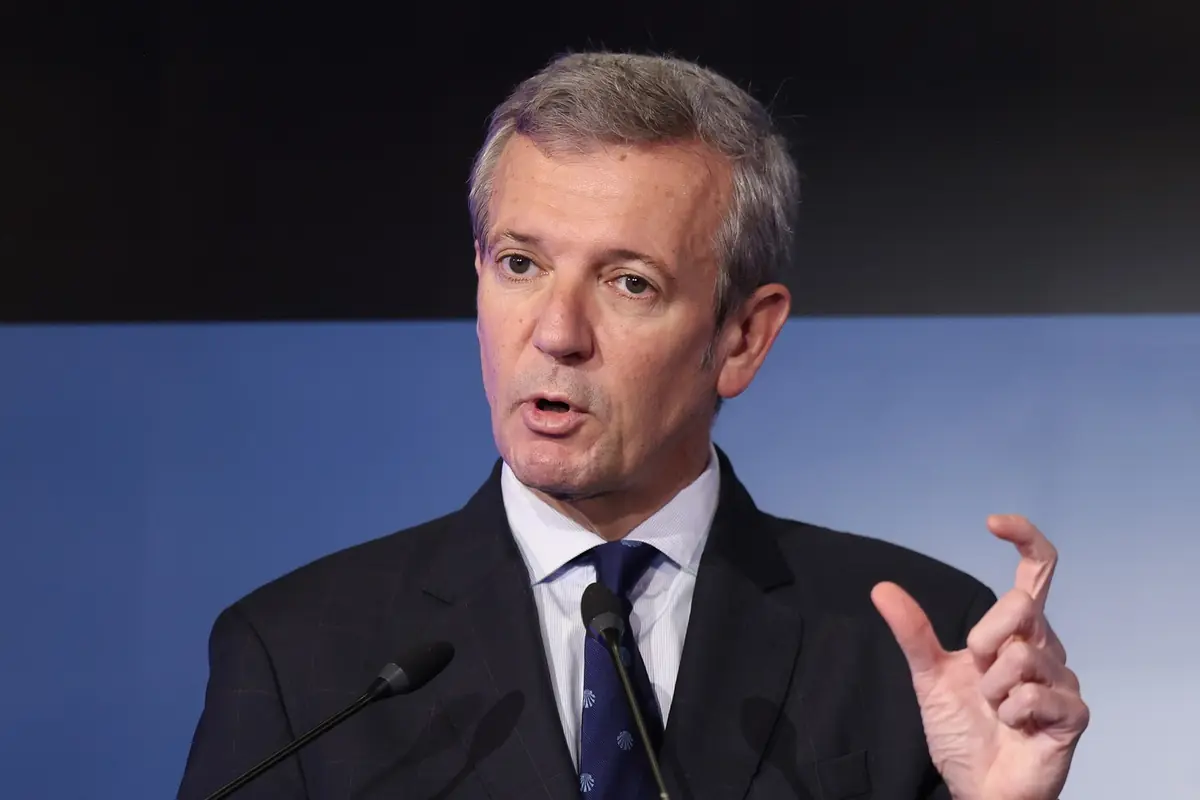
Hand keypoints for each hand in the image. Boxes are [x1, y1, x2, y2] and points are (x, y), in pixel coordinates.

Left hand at [871, 515, 1088, 799]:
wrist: (978, 785)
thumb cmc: (962, 731)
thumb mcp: (928, 676)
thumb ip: (912, 632)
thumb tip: (882, 588)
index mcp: (1015, 632)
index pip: (1036, 573)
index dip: (1025, 539)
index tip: (992, 523)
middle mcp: (1045, 648)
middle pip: (1020, 606)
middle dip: (983, 640)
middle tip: (978, 676)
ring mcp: (1064, 680)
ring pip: (1020, 655)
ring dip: (992, 690)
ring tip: (996, 711)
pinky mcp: (1073, 714)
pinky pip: (1032, 694)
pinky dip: (1010, 714)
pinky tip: (1015, 728)